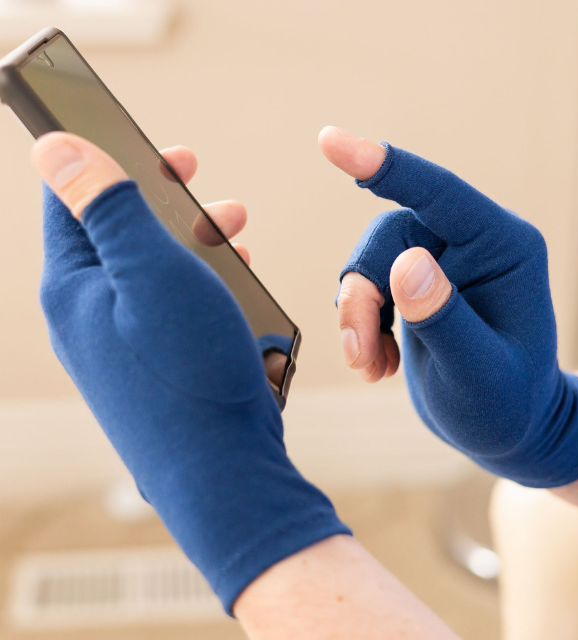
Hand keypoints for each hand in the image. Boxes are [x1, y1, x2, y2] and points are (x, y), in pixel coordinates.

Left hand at [33, 132, 348, 613]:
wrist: (223, 471)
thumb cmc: (191, 370)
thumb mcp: (153, 271)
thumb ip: (106, 206)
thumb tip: (54, 148)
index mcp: (75, 289)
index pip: (72, 203)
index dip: (111, 162)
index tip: (163, 152)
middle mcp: (89, 319)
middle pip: (119, 237)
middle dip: (166, 203)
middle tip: (205, 186)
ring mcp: (121, 348)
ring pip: (152, 274)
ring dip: (191, 245)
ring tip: (234, 235)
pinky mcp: (154, 370)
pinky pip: (171, 312)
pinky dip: (200, 288)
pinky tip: (231, 288)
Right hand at [319, 126, 577, 487]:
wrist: (506, 429)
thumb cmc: (506, 405)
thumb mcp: (478, 373)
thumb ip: (443, 317)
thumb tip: (404, 264)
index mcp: (502, 246)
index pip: (438, 193)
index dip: (384, 165)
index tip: (330, 142)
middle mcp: (470, 244)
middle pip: (386, 239)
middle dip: (362, 297)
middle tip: (360, 355)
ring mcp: (440, 263)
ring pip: (369, 263)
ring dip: (356, 317)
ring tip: (370, 366)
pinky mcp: (417, 285)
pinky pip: (368, 286)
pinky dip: (361, 326)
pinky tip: (377, 364)